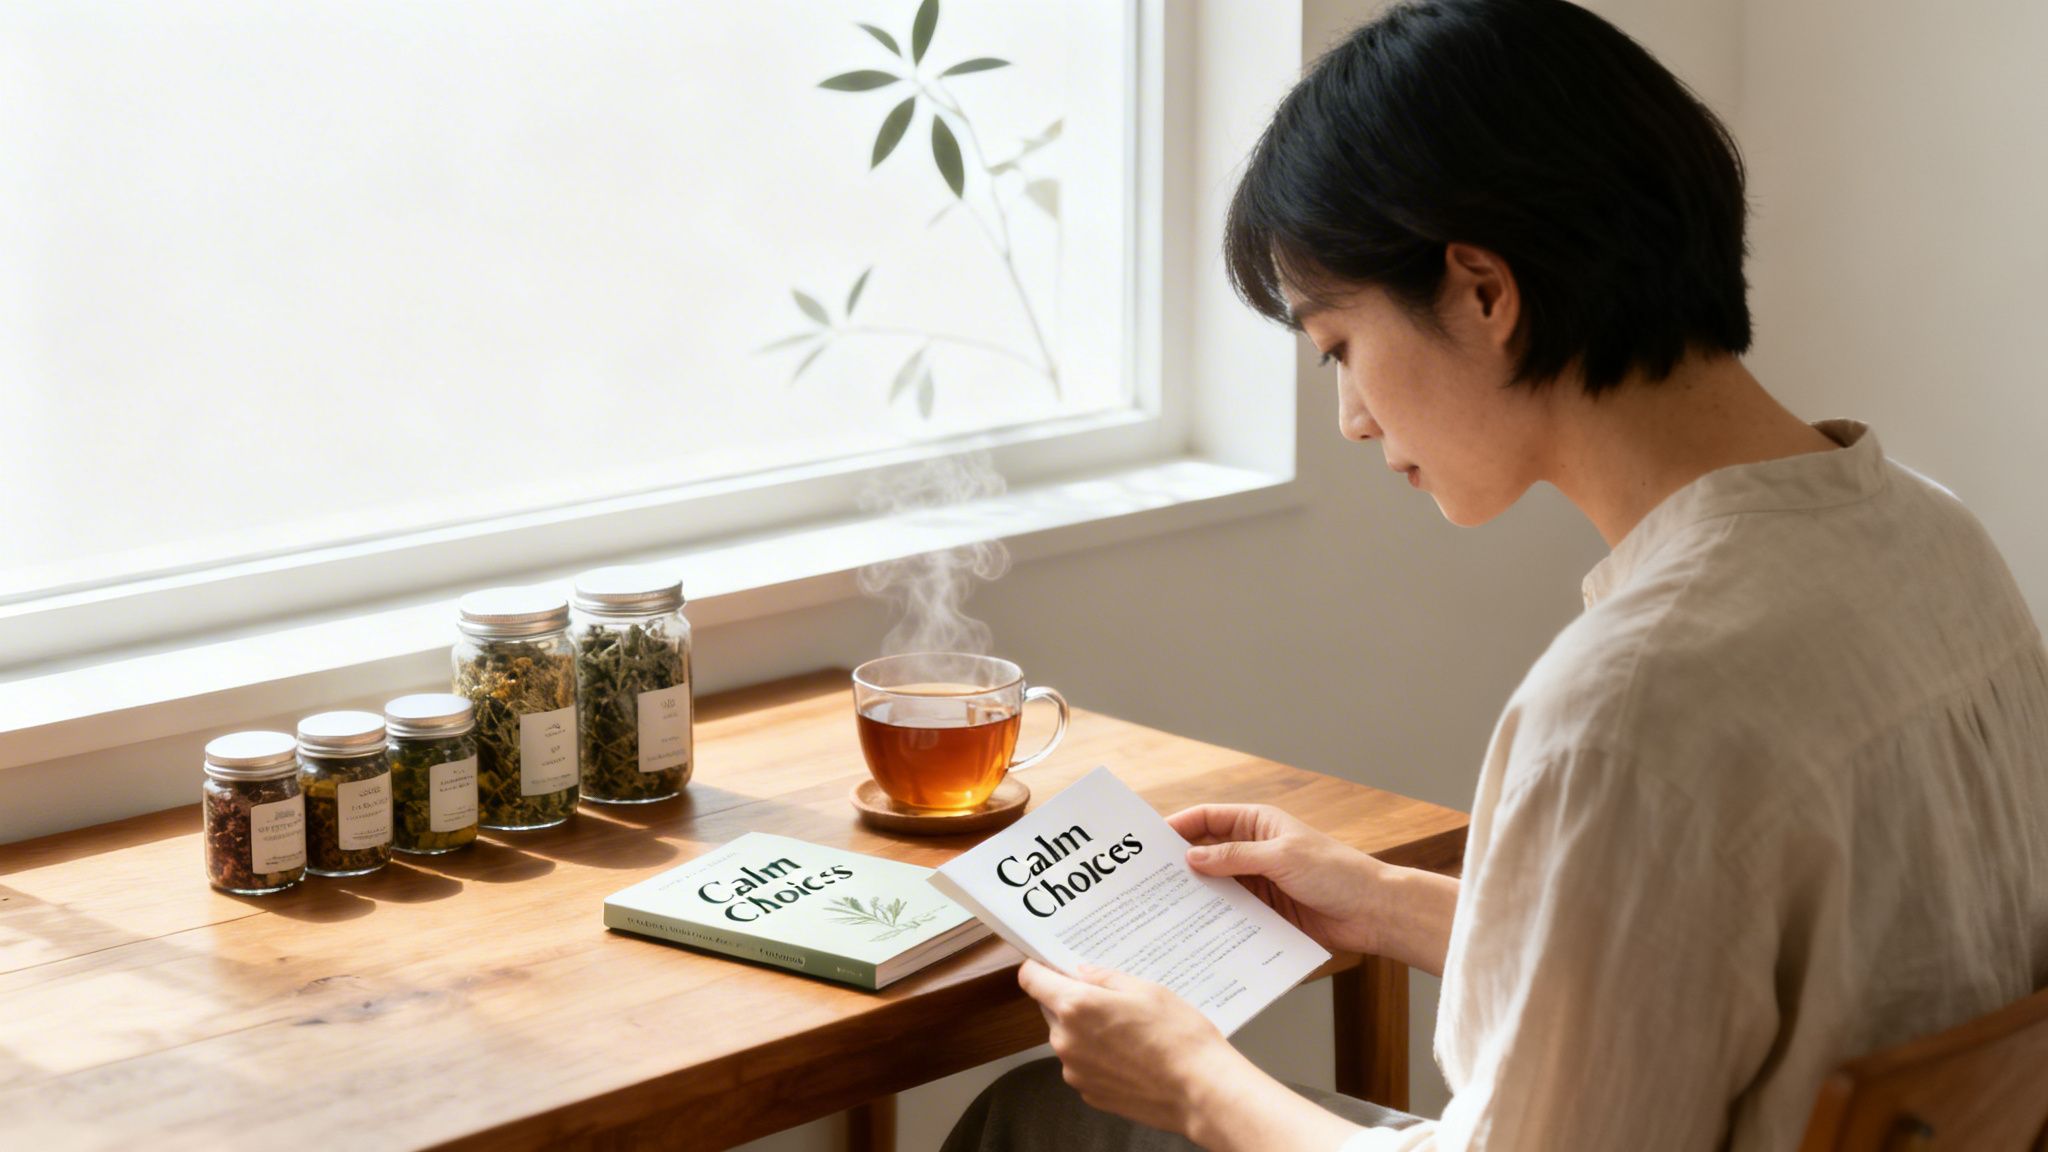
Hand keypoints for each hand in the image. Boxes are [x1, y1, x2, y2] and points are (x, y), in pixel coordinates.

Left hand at [1017, 960, 1367, 1150]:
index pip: (1031, 979)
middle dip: (1074, 1001)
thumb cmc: (1178, 1037)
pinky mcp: (1090, 1094)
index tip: (1048, 964)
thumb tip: (1082, 974)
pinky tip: (1132, 1056)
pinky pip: (1084, 1066)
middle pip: (1053, 1010)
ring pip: (1070, 1040)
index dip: (1038, 968)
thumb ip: (1105, 979)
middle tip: (1111, 999)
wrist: (1200, 1090)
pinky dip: (1099, 1059)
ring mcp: (1076, 1072)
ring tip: (1130, 1032)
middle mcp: (1066, 1041)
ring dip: (1088, 1032)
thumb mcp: (1146, 989)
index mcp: (1075, 1007)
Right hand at [1167, 803, 1390, 955]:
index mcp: (1259, 824)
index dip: (1179, 826)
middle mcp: (1254, 850)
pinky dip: (1215, 917)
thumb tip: (1192, 857)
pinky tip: (1195, 928)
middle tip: (1148, 879)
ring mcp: (1259, 882)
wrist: (1373, 912)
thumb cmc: (1336, 873)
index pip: (1209, 818)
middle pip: (1207, 852)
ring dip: (1196, 894)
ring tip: (1164, 907)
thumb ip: (1235, 857)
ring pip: (1216, 885)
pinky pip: (1232, 912)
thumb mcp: (1281, 857)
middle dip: (1180, 863)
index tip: (1151, 841)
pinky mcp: (1265, 911)